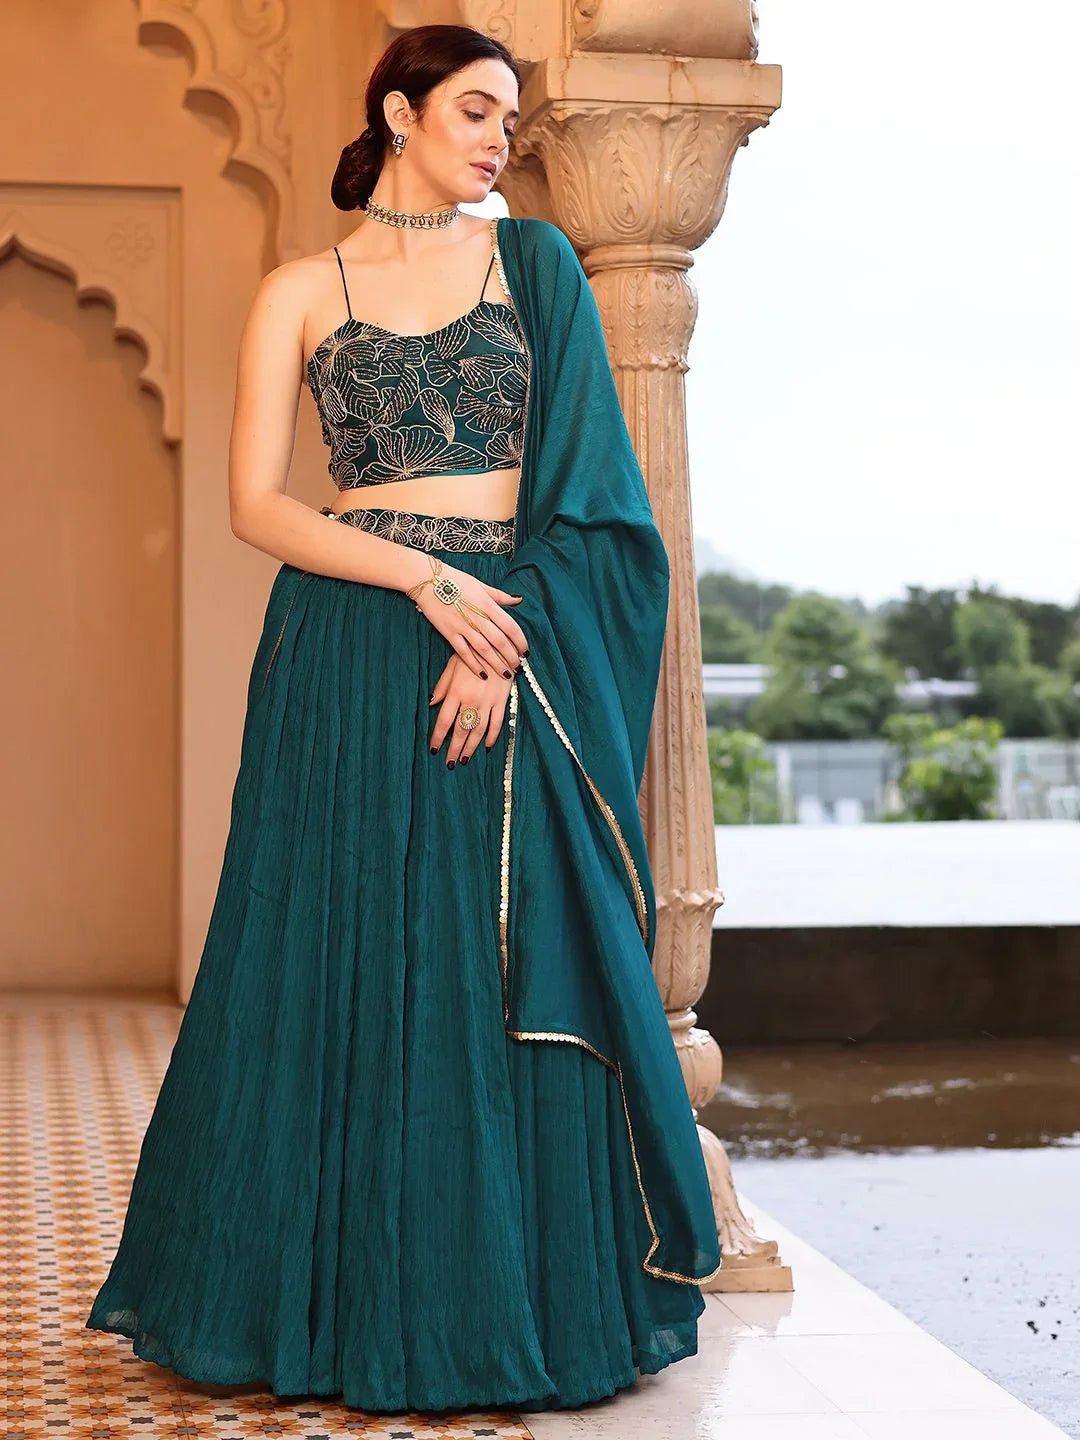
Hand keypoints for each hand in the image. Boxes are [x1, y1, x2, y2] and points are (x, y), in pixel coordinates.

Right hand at [406, 553, 527, 681]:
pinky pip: (464, 652)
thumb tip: (519, 600)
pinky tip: (483, 674)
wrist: (427, 580)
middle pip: (500, 641)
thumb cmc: (455, 580)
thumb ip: (500, 596)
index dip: (520, 641)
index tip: (526, 651)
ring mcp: (463, 627)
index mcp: (488, 605)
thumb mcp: (481, 585)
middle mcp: (478, 618)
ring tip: (507, 674)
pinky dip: (474, 665)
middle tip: (519, 667)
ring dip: (497, 664)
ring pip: (484, 650)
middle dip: (511, 657)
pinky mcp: (449, 633)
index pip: (510, 627)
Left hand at [428, 654, 513, 766]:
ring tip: (465, 759)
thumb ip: (442, 686)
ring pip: (478, 731)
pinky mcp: (501, 701)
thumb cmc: (472, 653)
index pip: (444, 721)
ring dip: (471, 747)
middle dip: (454, 749)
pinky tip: (487, 746)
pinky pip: (497, 723)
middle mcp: (471, 700)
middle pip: (461, 730)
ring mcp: (488, 702)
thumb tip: (432, 703)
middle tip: (450, 763)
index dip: (438, 737)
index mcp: (456, 692)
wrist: (498, 645)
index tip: (434, 750)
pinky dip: (492, 736)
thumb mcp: (452, 665)